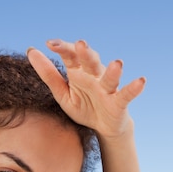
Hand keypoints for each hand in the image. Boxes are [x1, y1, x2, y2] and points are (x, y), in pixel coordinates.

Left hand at [27, 39, 145, 138]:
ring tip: (117, 63)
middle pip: (90, 62)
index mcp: (79, 72)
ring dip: (113, 71)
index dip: (63, 48)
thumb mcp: (62, 93)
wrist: (103, 128)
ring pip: (110, 78)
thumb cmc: (84, 106)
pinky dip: (134, 88)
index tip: (51, 43)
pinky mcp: (119, 102)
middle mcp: (94, 76)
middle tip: (81, 44)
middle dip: (86, 54)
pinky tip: (141, 81)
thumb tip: (31, 51)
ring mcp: (108, 89)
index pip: (71, 56)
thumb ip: (48, 73)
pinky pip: (126, 94)